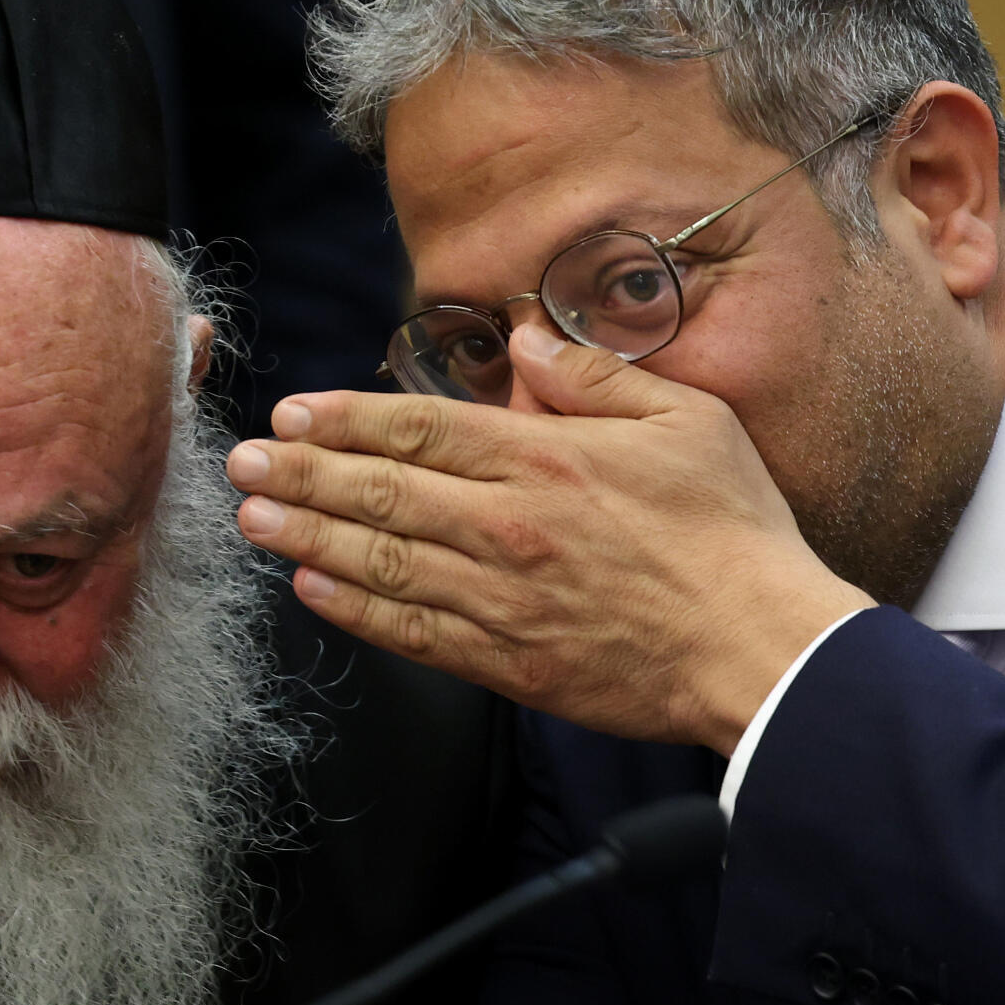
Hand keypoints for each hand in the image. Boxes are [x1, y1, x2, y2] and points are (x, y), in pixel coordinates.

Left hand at [225, 324, 872, 750]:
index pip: (420, 427)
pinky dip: (355, 610)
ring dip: (308, 536)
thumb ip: (593, 376)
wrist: (763, 649)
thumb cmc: (732, 530)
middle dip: (301, 473)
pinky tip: (314, 588)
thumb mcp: (685, 419)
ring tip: (253, 519)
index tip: (292, 412)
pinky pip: (412, 632)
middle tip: (241, 462)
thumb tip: (524, 342)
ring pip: (381, 561)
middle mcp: (509, 526)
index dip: (345, 419)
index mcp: (547, 458)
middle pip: (381, 491)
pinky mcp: (510, 662)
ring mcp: (503, 600)